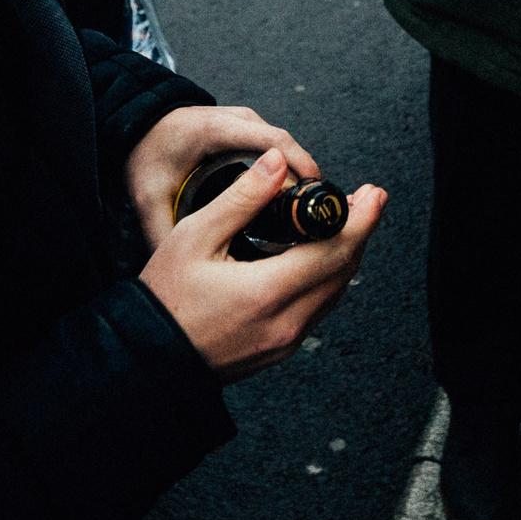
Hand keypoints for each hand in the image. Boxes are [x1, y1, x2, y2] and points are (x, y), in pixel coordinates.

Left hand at [125, 104, 316, 252]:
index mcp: (216, 130)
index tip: (310, 199)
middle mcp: (238, 120)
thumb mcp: (150, 198)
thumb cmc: (146, 156)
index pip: (271, 142)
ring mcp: (247, 123)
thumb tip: (174, 273)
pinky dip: (290, 173)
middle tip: (316, 218)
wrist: (139, 127)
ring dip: (301, 177)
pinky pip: (279, 150)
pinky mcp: (250, 130)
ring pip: (287, 149)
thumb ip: (161, 233)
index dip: (298, 167)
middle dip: (306, 180)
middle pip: (287, 147)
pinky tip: (292, 202)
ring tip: (307, 216)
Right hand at [140, 146, 384, 381]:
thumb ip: (242, 198)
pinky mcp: (279, 349)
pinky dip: (327, 278)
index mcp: (266, 292)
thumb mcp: (195, 236)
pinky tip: (320, 257)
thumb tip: (278, 163)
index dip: (361, 219)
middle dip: (358, 231)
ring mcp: (285, 342)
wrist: (147, 356)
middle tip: (365, 199)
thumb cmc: (163, 298)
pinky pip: (318, 309)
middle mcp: (285, 323)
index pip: (333, 251)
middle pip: (342, 271)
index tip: (374, 194)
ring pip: (334, 292)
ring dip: (345, 254)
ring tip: (344, 221)